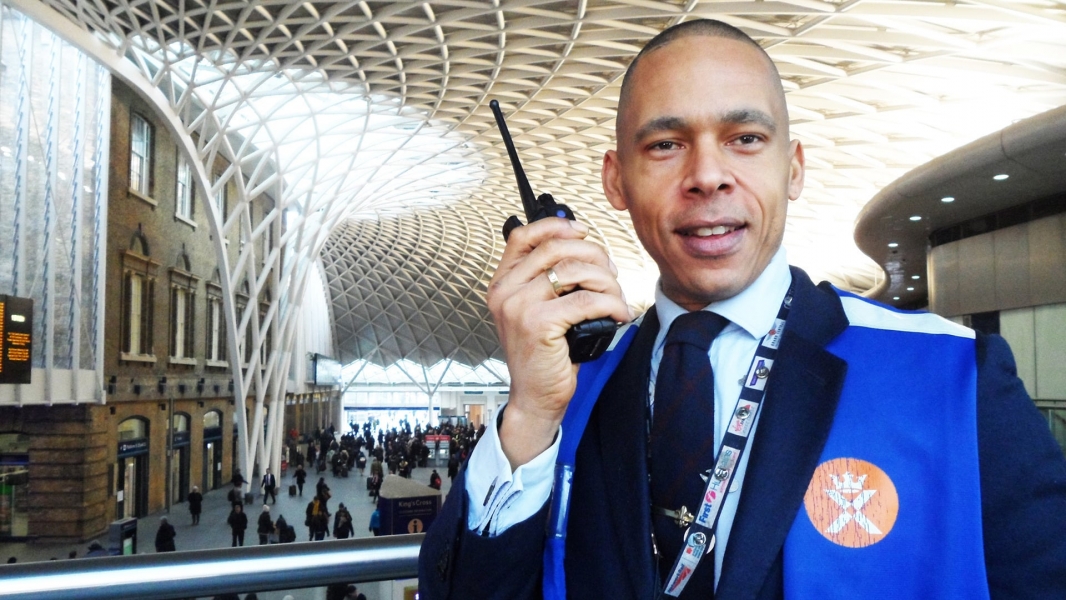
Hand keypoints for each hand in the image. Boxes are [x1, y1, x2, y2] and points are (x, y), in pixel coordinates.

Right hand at [487, 217, 631, 468]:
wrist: (535, 397)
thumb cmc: (543, 355)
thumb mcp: (538, 310)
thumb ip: (549, 279)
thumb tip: (581, 244)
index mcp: (502, 283)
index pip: (523, 236)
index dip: (556, 226)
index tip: (582, 232)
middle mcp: (505, 291)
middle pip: (556, 248)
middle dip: (594, 255)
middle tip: (611, 274)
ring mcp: (518, 307)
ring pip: (574, 271)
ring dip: (606, 281)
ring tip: (616, 298)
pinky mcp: (538, 324)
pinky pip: (586, 300)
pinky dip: (611, 304)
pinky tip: (620, 314)